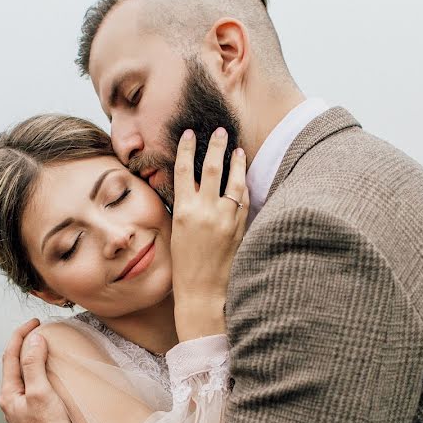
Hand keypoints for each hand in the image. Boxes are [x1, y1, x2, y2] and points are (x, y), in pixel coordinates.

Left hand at [0, 319, 77, 422]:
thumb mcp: (41, 393)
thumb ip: (34, 365)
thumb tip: (33, 339)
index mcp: (9, 395)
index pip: (11, 356)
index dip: (21, 335)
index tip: (35, 321)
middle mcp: (12, 404)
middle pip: (16, 367)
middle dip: (25, 347)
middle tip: (40, 332)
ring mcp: (23, 414)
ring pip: (25, 381)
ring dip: (33, 363)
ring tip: (47, 352)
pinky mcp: (36, 422)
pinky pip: (36, 393)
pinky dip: (41, 379)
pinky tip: (53, 382)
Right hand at [171, 127, 249, 341]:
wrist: (203, 292)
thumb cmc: (186, 265)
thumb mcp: (177, 233)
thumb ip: (186, 208)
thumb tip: (192, 187)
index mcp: (183, 212)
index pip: (183, 171)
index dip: (186, 149)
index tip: (189, 134)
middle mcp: (203, 211)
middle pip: (210, 168)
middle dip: (215, 146)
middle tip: (219, 131)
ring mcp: (224, 219)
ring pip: (232, 181)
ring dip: (235, 162)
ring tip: (237, 148)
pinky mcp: (239, 228)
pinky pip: (244, 200)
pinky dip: (244, 185)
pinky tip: (245, 176)